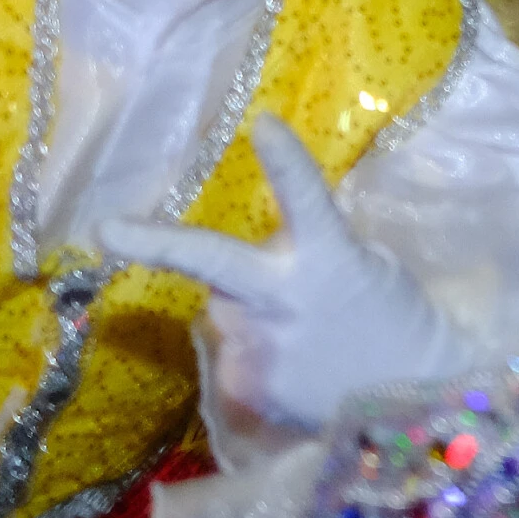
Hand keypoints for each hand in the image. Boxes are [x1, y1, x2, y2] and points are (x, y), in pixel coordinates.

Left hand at [99, 114, 452, 430]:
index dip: (284, 161)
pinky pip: (235, 352)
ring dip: (248, 308)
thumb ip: (304, 251)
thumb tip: (260, 245)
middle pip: (210, 260)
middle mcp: (285, 302)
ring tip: (302, 332)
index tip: (263, 123)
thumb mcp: (361, 263)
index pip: (305, 199)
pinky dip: (257, 351)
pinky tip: (295, 362)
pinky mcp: (247, 390)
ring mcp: (261, 351)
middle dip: (153, 242)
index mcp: (330, 258)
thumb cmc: (391, 314)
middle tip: (106, 230)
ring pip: (226, 308)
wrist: (412, 394)